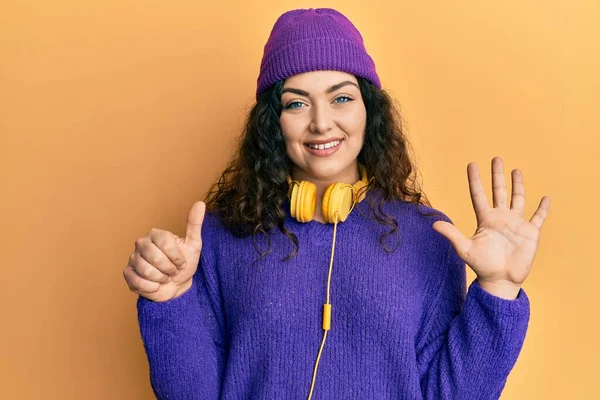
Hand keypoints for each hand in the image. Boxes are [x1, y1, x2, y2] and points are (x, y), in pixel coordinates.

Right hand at [123, 201, 205, 301]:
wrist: (176, 286)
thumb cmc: (183, 264)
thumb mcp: (193, 245)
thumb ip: (195, 224)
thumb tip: (200, 203)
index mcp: (156, 234)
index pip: (166, 244)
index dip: (177, 258)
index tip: (181, 263)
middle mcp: (141, 243)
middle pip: (155, 258)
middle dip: (169, 269)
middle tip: (173, 271)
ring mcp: (133, 258)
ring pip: (146, 271)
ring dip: (161, 279)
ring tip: (164, 277)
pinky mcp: (127, 274)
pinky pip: (138, 282)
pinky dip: (152, 287)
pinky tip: (155, 285)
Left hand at [432, 157, 550, 298]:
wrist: (500, 280)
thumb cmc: (482, 266)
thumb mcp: (465, 248)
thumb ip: (452, 234)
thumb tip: (433, 223)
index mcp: (485, 219)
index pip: (479, 195)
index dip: (475, 180)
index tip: (472, 164)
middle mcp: (500, 218)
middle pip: (499, 191)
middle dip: (497, 175)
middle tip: (496, 158)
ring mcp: (516, 224)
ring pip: (518, 199)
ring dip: (517, 185)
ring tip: (516, 170)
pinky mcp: (530, 232)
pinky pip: (538, 217)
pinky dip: (542, 208)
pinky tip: (545, 198)